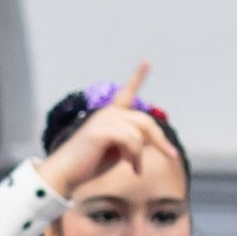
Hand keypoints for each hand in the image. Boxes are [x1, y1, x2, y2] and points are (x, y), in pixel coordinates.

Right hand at [36, 70, 160, 196]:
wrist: (66, 173)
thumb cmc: (90, 164)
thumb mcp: (118, 151)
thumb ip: (134, 141)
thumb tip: (154, 141)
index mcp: (111, 115)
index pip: (127, 92)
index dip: (137, 77)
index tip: (146, 62)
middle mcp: (108, 113)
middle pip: (145, 121)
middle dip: (160, 140)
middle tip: (171, 155)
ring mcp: (104, 120)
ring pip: (140, 133)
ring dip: (141, 155)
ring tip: (134, 168)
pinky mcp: (101, 131)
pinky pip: (132, 141)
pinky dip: (136, 156)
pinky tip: (131, 167)